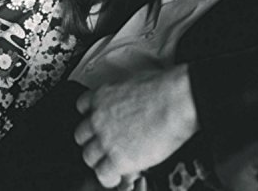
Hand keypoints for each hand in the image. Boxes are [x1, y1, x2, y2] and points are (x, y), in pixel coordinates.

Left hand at [74, 65, 198, 187]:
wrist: (175, 101)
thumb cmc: (164, 88)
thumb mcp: (135, 81)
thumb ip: (123, 95)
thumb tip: (129, 101)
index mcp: (103, 95)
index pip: (82, 107)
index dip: (91, 115)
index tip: (98, 120)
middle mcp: (99, 117)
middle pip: (81, 134)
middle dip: (93, 139)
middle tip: (105, 142)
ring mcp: (106, 139)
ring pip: (88, 156)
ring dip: (100, 159)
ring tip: (112, 160)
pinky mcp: (117, 159)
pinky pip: (103, 174)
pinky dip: (109, 177)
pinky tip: (118, 174)